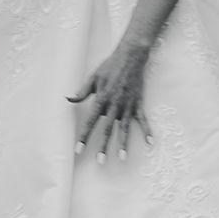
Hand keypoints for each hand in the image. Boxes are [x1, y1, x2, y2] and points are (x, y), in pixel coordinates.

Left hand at [68, 41, 152, 162]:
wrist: (131, 56)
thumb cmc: (110, 66)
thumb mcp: (93, 77)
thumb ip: (82, 92)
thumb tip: (68, 99)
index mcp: (101, 99)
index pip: (90, 121)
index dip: (84, 136)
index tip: (79, 149)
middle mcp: (114, 104)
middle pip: (107, 129)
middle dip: (103, 145)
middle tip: (100, 160)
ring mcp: (128, 105)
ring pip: (124, 128)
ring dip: (123, 143)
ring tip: (122, 157)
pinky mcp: (138, 103)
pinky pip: (143, 120)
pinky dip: (148, 131)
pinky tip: (150, 143)